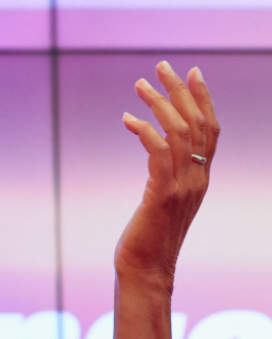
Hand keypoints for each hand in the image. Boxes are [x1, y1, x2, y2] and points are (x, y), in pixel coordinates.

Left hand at [115, 61, 219, 292]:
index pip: (211, 130)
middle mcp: (198, 180)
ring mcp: (182, 188)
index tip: (192, 72)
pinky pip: (158, 154)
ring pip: (179, 134)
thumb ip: (166, 176)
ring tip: (139, 86)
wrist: (147, 271)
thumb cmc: (148, 238)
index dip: (204, 99)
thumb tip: (158, 152)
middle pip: (197, 124)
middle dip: (179, 91)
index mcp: (201, 179)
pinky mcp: (162, 196)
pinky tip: (127, 120)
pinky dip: (144, 132)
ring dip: (158, 105)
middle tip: (161, 67)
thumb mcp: (162, 201)